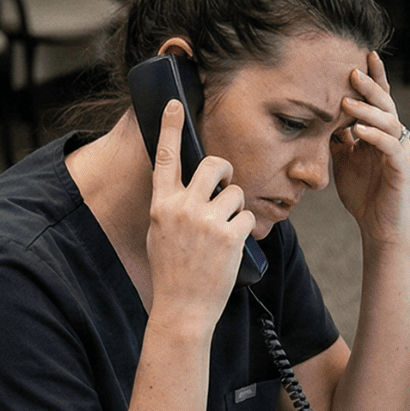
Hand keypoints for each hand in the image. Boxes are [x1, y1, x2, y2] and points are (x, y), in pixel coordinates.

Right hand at [147, 98, 254, 325]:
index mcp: (162, 204)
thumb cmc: (173, 269)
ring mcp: (207, 221)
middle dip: (227, 171)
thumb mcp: (161, 232)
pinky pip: (249, 216)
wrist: (182, 307)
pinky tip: (232, 245)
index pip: (166, 158)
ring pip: (237, 193)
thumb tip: (188, 183)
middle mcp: (182, 208)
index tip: (175, 103)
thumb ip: (172, 205)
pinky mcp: (230, 235)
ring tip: (224, 231)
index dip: (170, 128)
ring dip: (237, 208)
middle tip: (227, 184)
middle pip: (215, 165)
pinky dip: (246, 229)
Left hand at [331, 51, 409, 244]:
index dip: (374, 78)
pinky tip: (358, 130)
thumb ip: (338, 137)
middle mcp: (396, 139)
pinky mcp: (403, 170)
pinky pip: (392, 148)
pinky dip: (375, 137)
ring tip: (348, 101)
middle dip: (370, 86)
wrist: (379, 227)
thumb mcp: (343, 159)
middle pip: (386, 105)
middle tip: (352, 72)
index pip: (379, 100)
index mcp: (382, 134)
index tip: (362, 55)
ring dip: (369, 110)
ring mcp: (401, 153)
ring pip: (390, 122)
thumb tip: (321, 115)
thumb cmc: (363, 194)